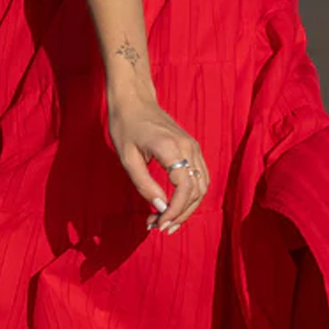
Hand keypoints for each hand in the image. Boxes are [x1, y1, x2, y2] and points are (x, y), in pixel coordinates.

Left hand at [107, 93, 209, 233]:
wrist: (134, 100)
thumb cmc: (126, 126)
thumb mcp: (127, 158)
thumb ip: (145, 185)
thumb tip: (160, 209)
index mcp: (171, 148)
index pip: (185, 188)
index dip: (175, 211)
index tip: (159, 224)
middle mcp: (188, 147)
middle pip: (197, 190)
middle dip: (181, 214)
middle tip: (160, 228)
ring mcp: (193, 147)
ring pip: (202, 186)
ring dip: (187, 208)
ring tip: (166, 221)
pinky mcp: (192, 148)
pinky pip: (200, 177)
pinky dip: (190, 196)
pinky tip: (173, 206)